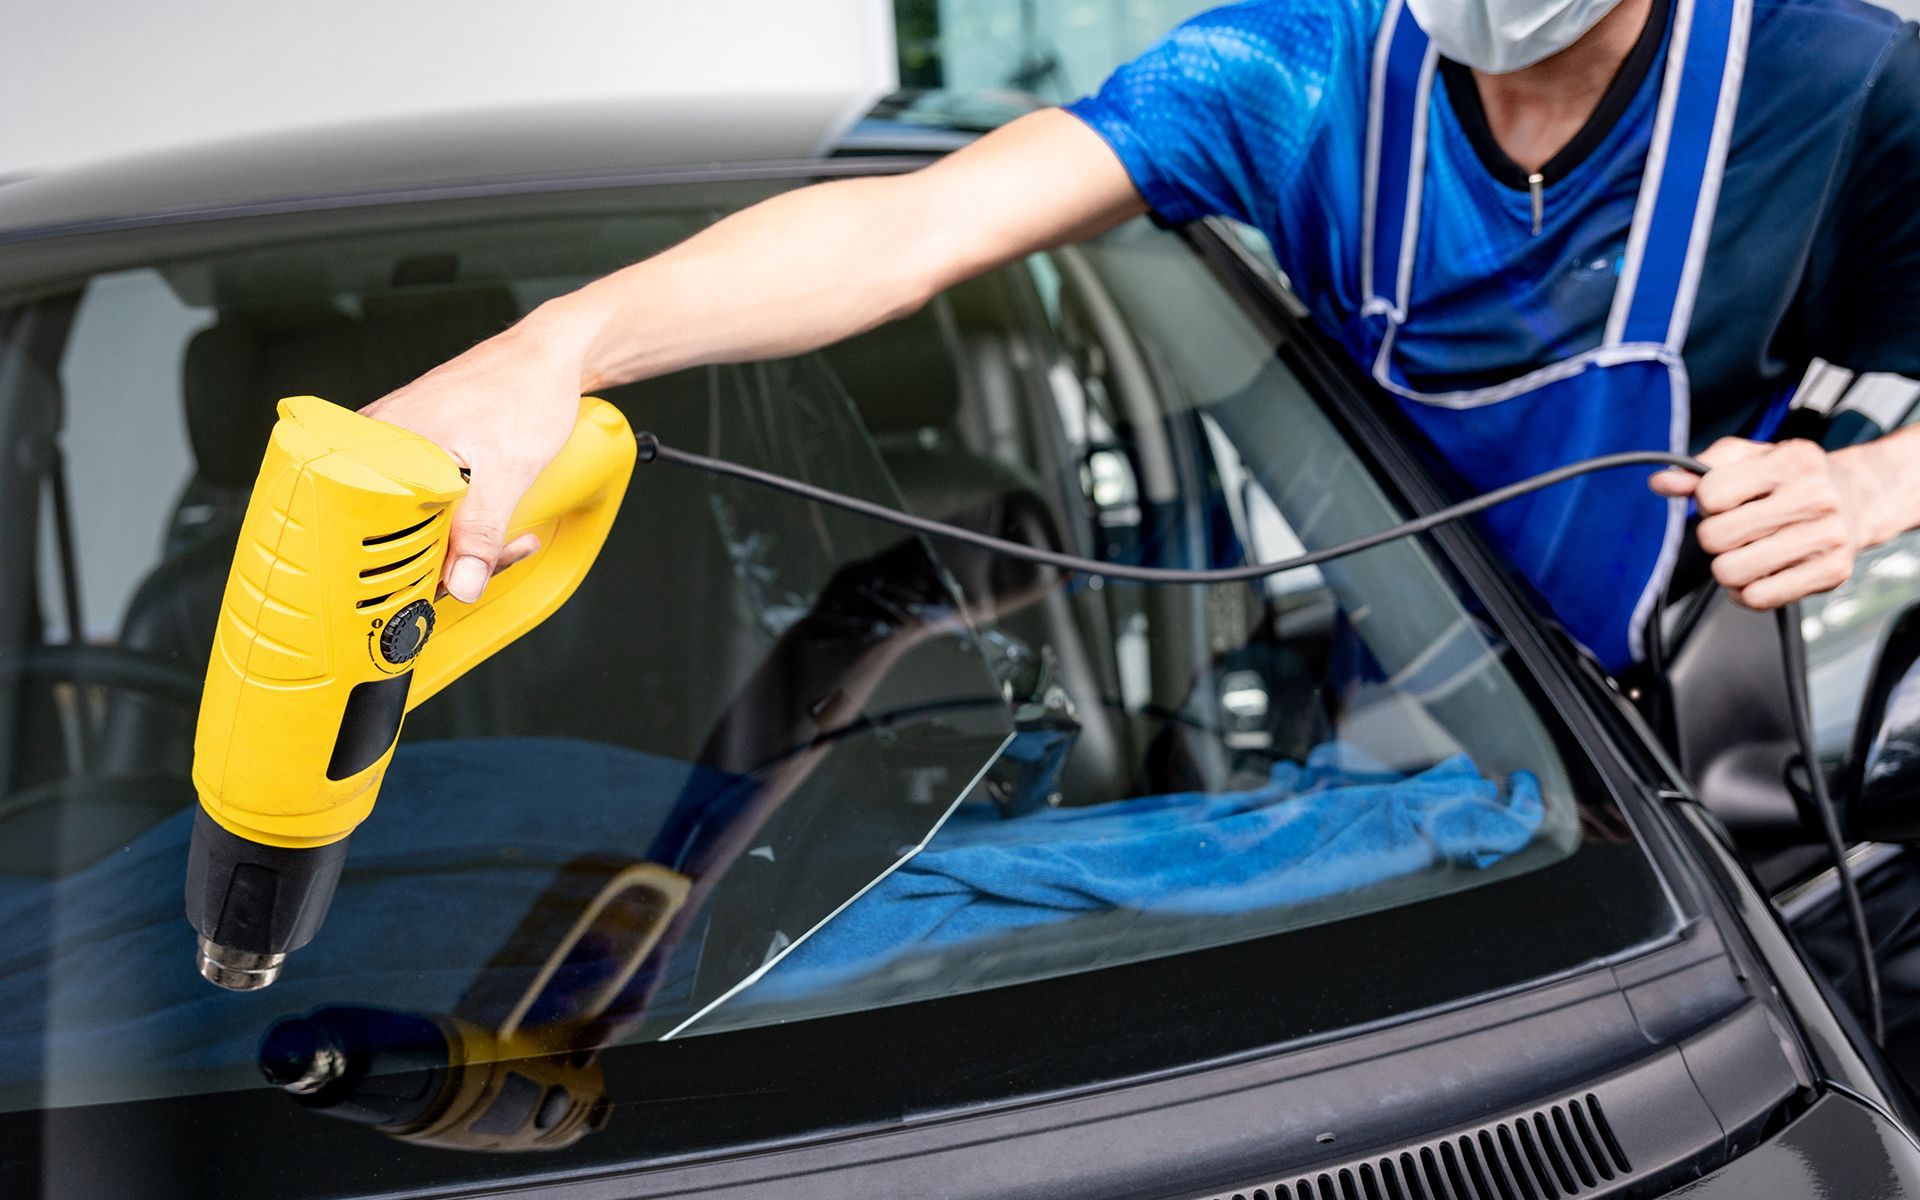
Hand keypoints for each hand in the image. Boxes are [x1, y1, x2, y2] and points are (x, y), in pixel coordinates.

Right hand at [360, 317, 589, 601]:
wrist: (549, 354)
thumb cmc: (526, 392)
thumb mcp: (507, 470)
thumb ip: (480, 531)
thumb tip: (461, 586)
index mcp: (383, 446)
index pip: (379, 534)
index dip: (428, 568)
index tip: (474, 570)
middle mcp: (379, 441)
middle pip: (400, 531)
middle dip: (459, 554)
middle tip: (509, 547)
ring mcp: (397, 441)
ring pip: (420, 517)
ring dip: (467, 537)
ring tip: (513, 532)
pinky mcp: (419, 444)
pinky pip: (430, 495)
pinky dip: (464, 513)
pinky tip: (497, 512)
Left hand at [1649, 437, 1877, 608]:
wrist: (1858, 500)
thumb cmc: (1792, 480)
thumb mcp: (1749, 459)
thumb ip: (1700, 469)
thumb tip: (1661, 481)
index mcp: (1792, 460)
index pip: (1710, 495)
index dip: (1706, 503)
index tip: (1725, 502)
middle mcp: (1816, 496)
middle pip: (1714, 538)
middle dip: (1714, 538)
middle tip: (1736, 532)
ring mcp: (1828, 536)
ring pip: (1730, 572)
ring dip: (1727, 568)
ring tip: (1746, 553)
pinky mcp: (1832, 573)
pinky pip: (1757, 598)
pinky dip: (1746, 592)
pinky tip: (1760, 574)